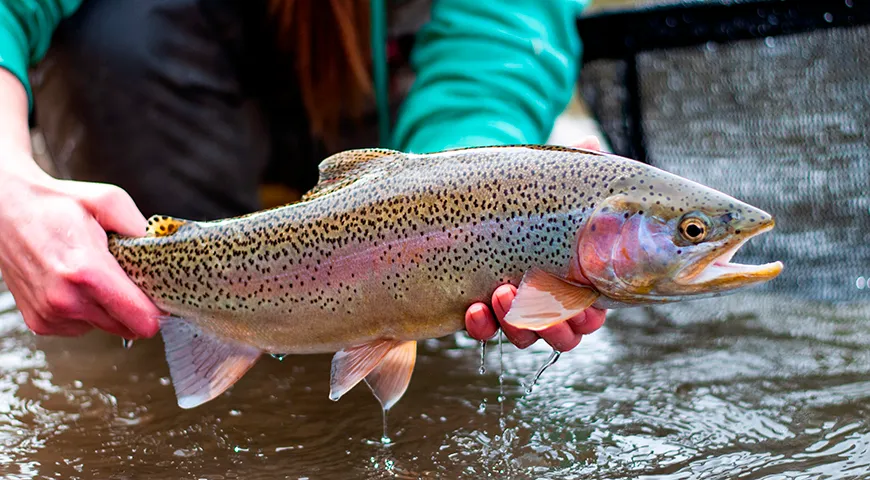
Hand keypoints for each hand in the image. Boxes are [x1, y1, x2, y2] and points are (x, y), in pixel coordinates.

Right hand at [0, 149, 160, 338]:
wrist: (5, 209)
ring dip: (109, 308)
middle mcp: (66, 299)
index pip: (141, 318)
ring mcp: (50, 314)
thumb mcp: (108, 201)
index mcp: (87, 271)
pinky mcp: (40, 323)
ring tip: (94, 275)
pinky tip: (76, 285)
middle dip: (134, 306)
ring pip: (106, 327)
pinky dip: (87, 310)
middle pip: (128, 327)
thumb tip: (163, 250)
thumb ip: (140, 228)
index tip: (161, 297)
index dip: (158, 309)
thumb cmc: (55, 205)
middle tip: (126, 278)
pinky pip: (82, 327)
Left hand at [464, 136, 607, 350]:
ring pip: (524, 336)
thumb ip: (573, 167)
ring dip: (514, 322)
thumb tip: (591, 145)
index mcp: (576, 281)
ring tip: (499, 293)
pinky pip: (485, 332)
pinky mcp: (483, 312)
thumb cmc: (524, 195)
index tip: (581, 304)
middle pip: (562, 334)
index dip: (588, 316)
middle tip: (536, 296)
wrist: (474, 200)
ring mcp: (514, 311)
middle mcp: (548, 303)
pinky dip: (481, 326)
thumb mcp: (547, 181)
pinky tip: (473, 309)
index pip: (591, 313)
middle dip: (551, 323)